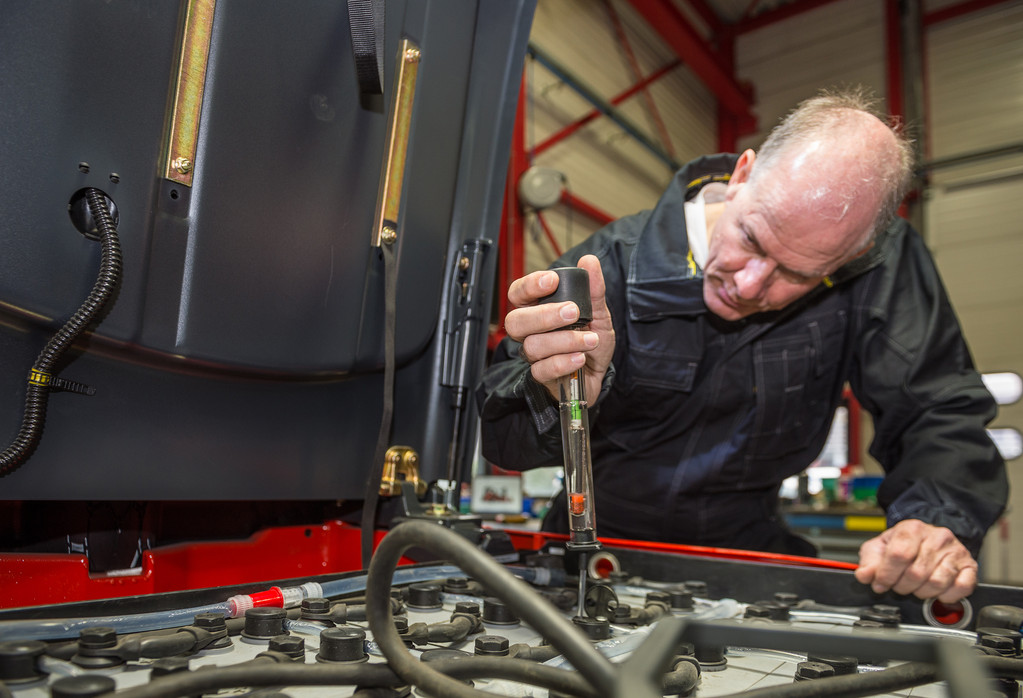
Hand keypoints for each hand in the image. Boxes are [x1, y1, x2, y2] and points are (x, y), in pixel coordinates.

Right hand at [504, 255, 614, 401]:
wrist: (600, 374)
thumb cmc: (591, 341)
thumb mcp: (598, 313)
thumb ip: (593, 290)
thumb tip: (589, 261)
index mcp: (537, 310)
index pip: (517, 293)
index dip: (529, 286)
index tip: (552, 281)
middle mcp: (529, 332)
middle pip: (515, 321)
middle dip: (544, 315)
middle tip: (573, 312)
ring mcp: (533, 355)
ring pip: (532, 346)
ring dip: (566, 340)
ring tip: (591, 339)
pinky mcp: (541, 376)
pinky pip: (542, 370)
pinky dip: (564, 362)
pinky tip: (581, 357)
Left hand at [855, 519, 976, 602]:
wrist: (929, 537)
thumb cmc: (904, 543)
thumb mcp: (879, 547)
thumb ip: (869, 562)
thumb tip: (864, 575)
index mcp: (912, 529)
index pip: (898, 555)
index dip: (886, 574)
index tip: (880, 583)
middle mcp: (937, 537)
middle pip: (916, 572)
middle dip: (902, 586)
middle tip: (898, 585)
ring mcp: (956, 551)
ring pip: (937, 583)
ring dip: (921, 593)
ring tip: (915, 587)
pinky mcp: (970, 566)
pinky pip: (961, 588)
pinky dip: (946, 596)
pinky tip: (936, 591)